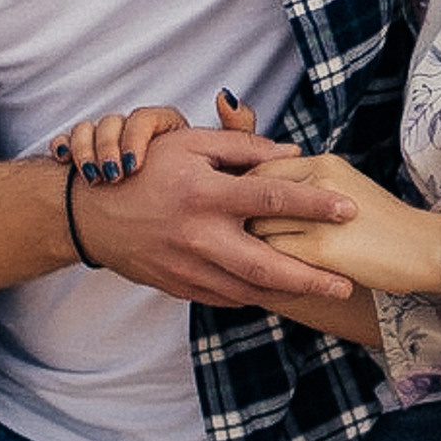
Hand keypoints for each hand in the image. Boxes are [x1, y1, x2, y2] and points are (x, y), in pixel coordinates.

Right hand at [60, 98, 361, 306]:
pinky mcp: (180, 286)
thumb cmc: (145, 169)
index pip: (270, 199)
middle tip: (346, 282)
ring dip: (287, 292)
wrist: (92, 215)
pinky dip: (254, 295)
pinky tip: (274, 289)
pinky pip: (226, 297)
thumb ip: (240, 145)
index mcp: (205, 192)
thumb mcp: (188, 143)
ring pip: (249, 289)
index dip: (313, 205)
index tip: (348, 210)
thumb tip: (290, 153)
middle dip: (311, 277)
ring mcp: (188, 266)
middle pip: (267, 264)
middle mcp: (198, 234)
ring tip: (320, 288)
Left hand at [248, 153, 440, 295]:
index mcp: (322, 164)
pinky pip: (273, 256)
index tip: (234, 210)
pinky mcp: (322, 250)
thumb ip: (307, 187)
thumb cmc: (383, 223)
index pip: (261, 170)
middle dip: (239, 219)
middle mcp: (317, 183)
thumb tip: (259, 193)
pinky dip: (265, 267)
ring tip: (249, 258)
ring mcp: (318, 217)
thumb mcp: (345, 188)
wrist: (423, 248)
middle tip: (234, 235)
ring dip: (250, 245)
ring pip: (259, 228)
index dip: (242, 192)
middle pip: (252, 198)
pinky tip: (268, 275)